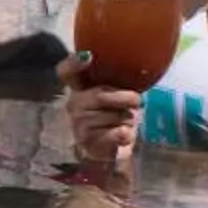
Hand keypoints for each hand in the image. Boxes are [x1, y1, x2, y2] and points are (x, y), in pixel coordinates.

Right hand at [60, 52, 141, 168]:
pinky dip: (126, 134)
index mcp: (79, 89)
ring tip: (124, 123)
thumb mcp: (116, 96)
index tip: (88, 57)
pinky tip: (123, 135)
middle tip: (137, 103)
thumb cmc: (114, 118)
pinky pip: (116, 133)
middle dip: (126, 98)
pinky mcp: (88, 143)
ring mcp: (78, 124)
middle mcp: (73, 104)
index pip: (66, 72)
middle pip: (100, 94)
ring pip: (112, 115)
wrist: (110, 151)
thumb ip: (118, 81)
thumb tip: (140, 69)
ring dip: (127, 119)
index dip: (74, 62)